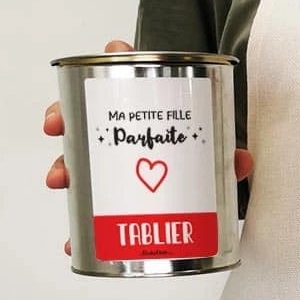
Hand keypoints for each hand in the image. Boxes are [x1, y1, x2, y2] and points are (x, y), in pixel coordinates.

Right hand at [44, 40, 253, 255]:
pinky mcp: (113, 191)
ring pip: (78, 156)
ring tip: (59, 180)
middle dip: (65, 116)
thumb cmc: (203, 153)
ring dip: (63, 167)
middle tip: (58, 126)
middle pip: (85, 112)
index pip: (127, 70)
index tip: (108, 57)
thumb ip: (226, 155)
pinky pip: (91, 206)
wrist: (206, 183)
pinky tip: (74, 243)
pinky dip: (80, 228)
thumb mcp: (216, 153)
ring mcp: (113, 158)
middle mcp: (123, 127)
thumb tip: (242, 161)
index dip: (115, 58)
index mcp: (148, 103)